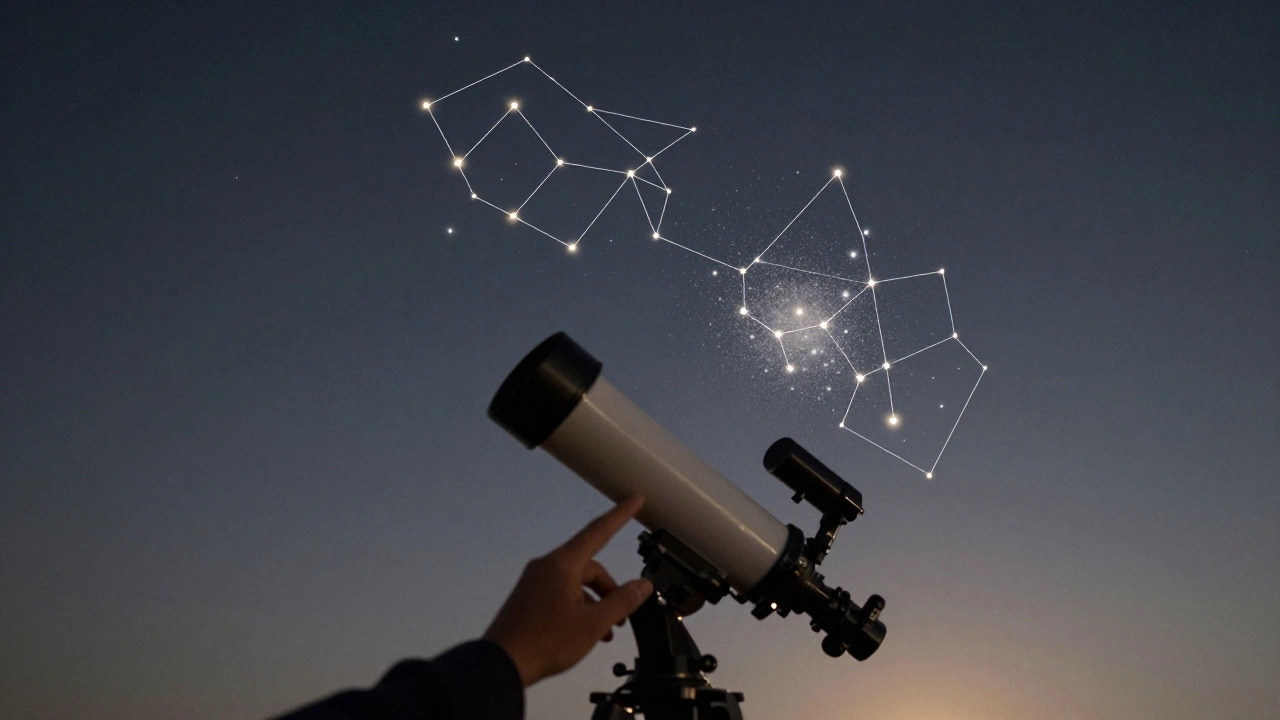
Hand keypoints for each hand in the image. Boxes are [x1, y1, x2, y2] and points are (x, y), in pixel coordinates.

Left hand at [483, 495, 653, 687]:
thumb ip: (622, 601)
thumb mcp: (593, 624)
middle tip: (623, 616)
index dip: (620, 514)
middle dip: (610, 589)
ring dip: (594, 603)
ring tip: (606, 631)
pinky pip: (560, 593)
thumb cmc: (545, 642)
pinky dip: (577, 607)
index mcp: (563, 564)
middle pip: (589, 566)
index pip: (599, 531)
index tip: (635, 498)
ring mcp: (534, 582)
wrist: (501, 664)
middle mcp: (547, 566)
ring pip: (575, 582)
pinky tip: (584, 633)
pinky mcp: (528, 598)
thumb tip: (642, 585)